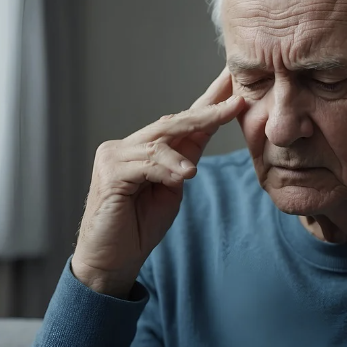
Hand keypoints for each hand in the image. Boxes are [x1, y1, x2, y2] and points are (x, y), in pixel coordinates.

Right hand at [72, 68, 244, 296]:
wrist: (113, 260)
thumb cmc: (140, 227)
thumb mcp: (173, 188)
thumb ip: (184, 160)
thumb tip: (205, 132)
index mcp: (147, 149)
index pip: (182, 121)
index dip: (210, 103)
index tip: (235, 86)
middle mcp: (129, 146)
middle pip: (173, 122)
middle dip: (208, 111)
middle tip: (237, 100)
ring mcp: (114, 156)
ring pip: (159, 141)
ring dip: (183, 152)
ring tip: (194, 172)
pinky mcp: (109, 173)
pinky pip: (145, 164)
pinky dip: (166, 169)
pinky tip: (182, 177)